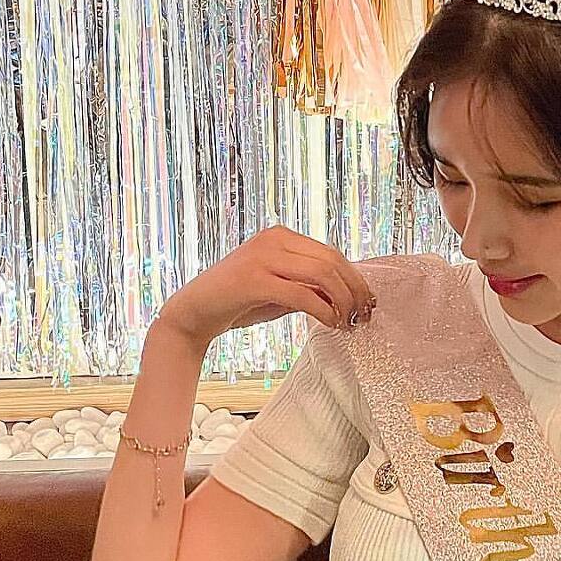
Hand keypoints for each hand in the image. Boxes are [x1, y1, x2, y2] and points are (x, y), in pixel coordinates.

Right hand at [157, 225, 376, 345]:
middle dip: (354, 291)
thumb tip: (350, 298)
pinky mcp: (253, 280)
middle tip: (362, 318)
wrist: (194, 313)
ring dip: (342, 301)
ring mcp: (262, 257)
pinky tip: (329, 324)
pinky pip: (302, 293)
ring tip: (347, 323)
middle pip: (332, 261)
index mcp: (281, 236)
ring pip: (322, 274)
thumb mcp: (282, 290)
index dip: (355, 280)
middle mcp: (273, 239)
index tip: (367, 305)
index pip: (332, 254)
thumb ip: (311, 287)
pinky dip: (323, 310)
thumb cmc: (240, 302)